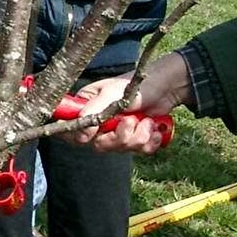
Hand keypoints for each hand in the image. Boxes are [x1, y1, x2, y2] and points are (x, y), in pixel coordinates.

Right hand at [69, 54, 191, 153]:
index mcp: (87, 108)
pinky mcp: (134, 138)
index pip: (72, 130)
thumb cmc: (134, 85)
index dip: (81, 136)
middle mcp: (99, 122)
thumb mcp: (111, 94)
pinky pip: (138, 151)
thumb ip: (93, 111)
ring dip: (138, 136)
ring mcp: (117, 131)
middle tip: (131, 121)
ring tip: (147, 121)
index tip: (96, 134)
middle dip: (121, 137)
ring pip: (121, 149)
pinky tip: (154, 129)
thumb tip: (81, 136)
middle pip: (100, 145)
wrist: (165, 87)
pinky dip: (149, 142)